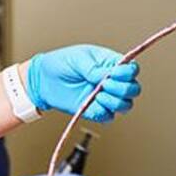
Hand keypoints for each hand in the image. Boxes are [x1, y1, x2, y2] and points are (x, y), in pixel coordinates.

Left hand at [26, 45, 140, 122]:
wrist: (42, 80)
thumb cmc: (59, 64)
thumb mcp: (78, 59)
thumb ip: (95, 68)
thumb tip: (109, 75)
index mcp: (110, 64)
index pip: (131, 70)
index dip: (128, 73)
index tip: (115, 72)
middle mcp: (111, 81)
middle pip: (133, 89)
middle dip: (123, 88)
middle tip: (105, 83)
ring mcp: (104, 97)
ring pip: (125, 105)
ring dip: (116, 101)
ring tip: (99, 94)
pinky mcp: (94, 110)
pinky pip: (108, 116)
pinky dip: (105, 111)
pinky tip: (94, 102)